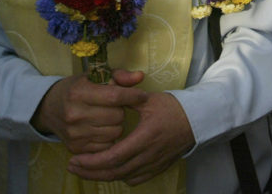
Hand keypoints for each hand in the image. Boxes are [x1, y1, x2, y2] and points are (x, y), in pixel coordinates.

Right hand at [31, 69, 146, 154]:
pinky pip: (107, 145)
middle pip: (117, 116)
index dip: (133, 96)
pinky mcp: (76, 147)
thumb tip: (140, 77)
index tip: (142, 95)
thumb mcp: (95, 76)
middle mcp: (75, 114)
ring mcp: (75, 133)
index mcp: (79, 92)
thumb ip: (119, 76)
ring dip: (117, 124)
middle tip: (115, 107)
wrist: (50, 108)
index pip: (115, 96)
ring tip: (108, 117)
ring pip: (115, 132)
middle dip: (121, 110)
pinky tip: (102, 128)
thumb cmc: (78, 88)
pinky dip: (109, 137)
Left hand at [67, 91, 194, 184]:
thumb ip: (124, 98)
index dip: (92, 161)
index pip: (113, 157)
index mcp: (144, 137)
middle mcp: (149, 155)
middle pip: (114, 172)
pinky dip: (121, 177)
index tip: (75, 159)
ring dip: (103, 175)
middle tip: (73, 166)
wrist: (198, 119)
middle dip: (90, 172)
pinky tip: (112, 170)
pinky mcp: (159, 168)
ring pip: (123, 177)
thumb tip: (104, 93)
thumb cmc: (172, 107)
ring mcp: (154, 164)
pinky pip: (136, 179)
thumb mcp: (147, 99)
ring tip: (87, 169)